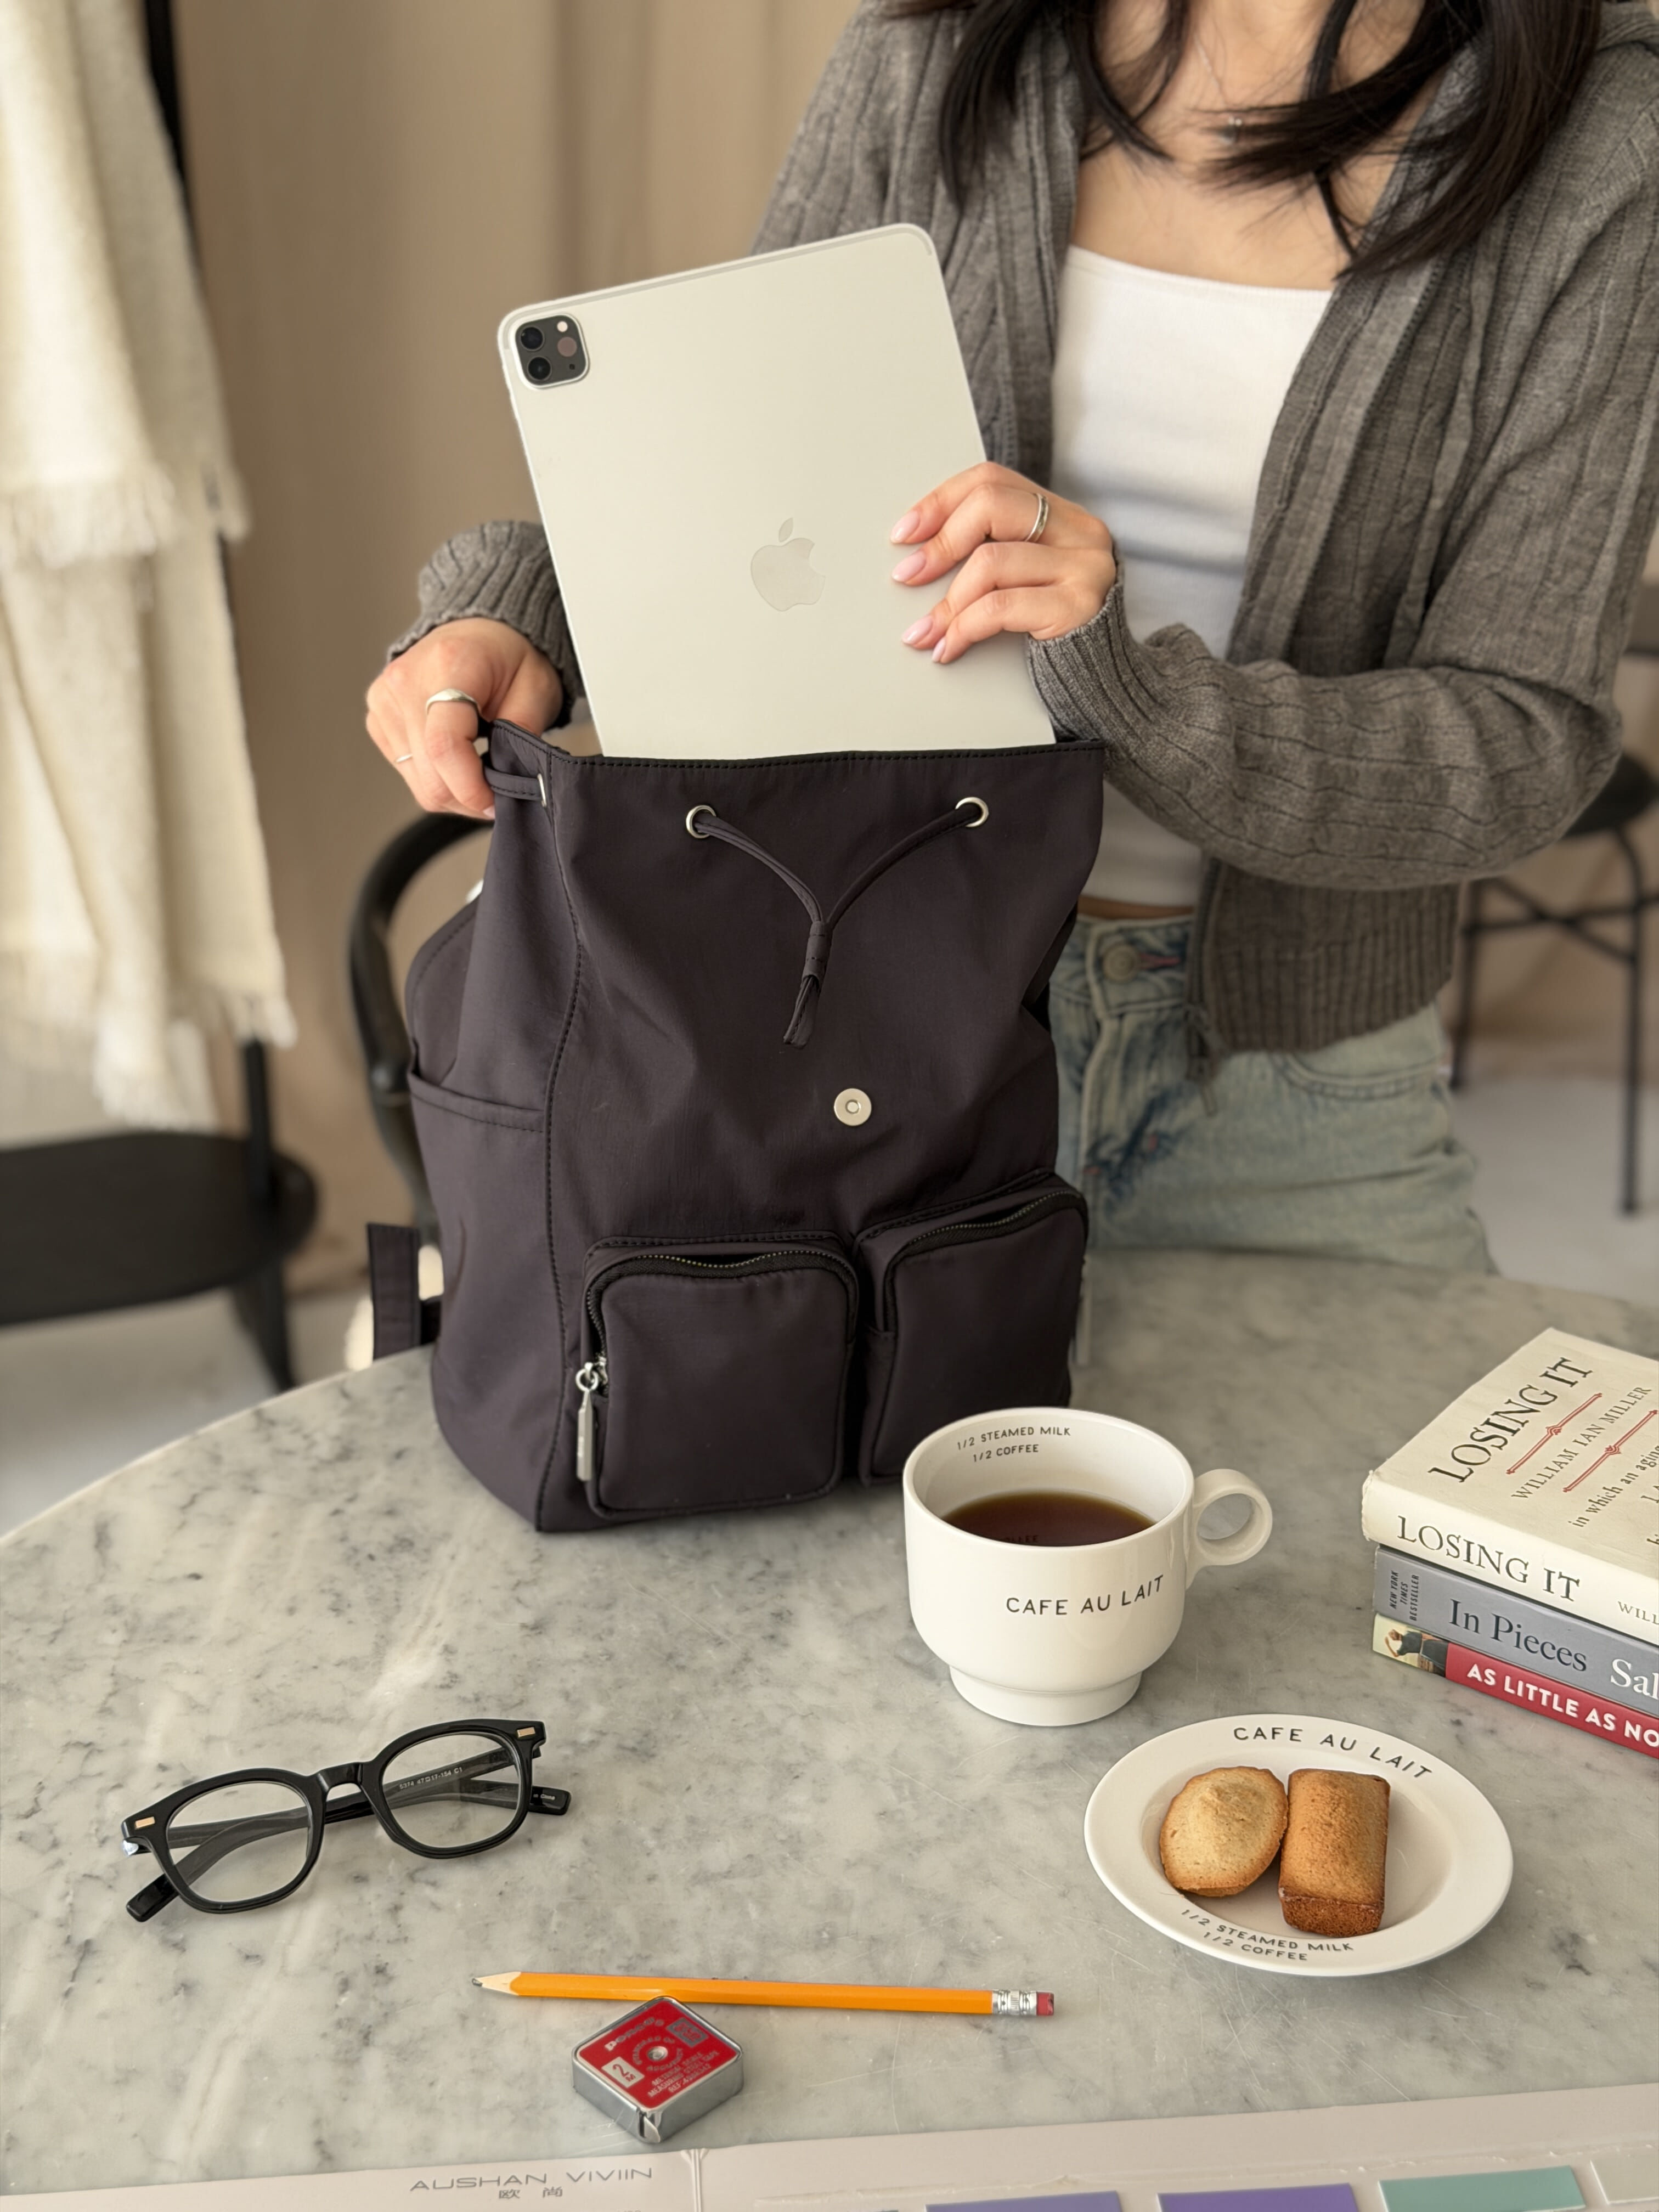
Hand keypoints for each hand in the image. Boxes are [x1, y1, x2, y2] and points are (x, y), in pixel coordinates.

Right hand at [365, 618, 563, 818]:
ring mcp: (384, 700)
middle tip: (497, 792)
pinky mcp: (377, 717)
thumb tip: (511, 783)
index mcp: (448, 667)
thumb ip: (523, 734)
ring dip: (452, 790)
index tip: (496, 802)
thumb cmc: (510, 656)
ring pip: (416, 781)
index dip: (471, 788)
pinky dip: (435, 777)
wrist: (481, 631)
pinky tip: (456, 758)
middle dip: (467, 797)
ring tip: (479, 769)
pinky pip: (405, 770)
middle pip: (428, 774)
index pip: (444, 747)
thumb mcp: (536, 689)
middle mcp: (405, 682)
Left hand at [890, 462, 1115, 664]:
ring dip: (947, 603)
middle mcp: (1079, 530)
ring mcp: (1084, 566)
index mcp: (1061, 513)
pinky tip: (948, 647)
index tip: (904, 533)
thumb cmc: (1051, 628)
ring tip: (925, 632)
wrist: (1101, 679)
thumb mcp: (1022, 579)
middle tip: (908, 576)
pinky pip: (1000, 607)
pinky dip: (963, 628)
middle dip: (940, 543)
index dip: (941, 501)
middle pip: (991, 505)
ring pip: (990, 561)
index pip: (992, 480)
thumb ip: (991, 552)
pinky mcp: (1079, 606)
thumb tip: (918, 560)